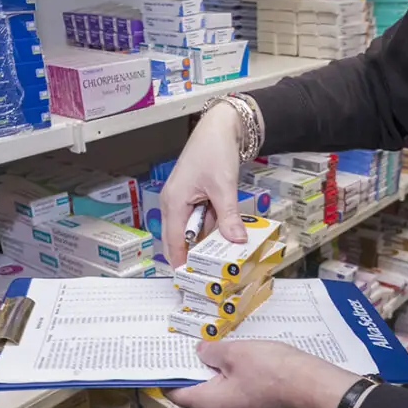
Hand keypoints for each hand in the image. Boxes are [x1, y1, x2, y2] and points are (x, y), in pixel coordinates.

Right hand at [161, 103, 247, 266]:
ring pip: (194, 231)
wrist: (220, 126)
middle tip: (212, 274)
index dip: (182, 262)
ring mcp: (183, 200)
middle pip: (181, 239)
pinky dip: (214, 227)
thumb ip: (228, 216)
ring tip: (226, 255)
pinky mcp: (195, 197)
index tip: (191, 280)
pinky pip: (202, 220)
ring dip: (209, 240)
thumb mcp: (223, 186)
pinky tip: (228, 232)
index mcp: (174, 202)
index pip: (173, 242)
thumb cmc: (214, 150)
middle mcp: (174, 204)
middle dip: (196, 255)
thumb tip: (235, 240)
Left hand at [167, 340, 359, 407]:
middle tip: (203, 347)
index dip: (170, 375)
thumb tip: (200, 353)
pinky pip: (242, 401)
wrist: (313, 389)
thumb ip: (212, 352)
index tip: (170, 359)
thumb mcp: (236, 352)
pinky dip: (240, 385)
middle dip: (200, 372)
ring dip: (223, 378)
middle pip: (200, 395)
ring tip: (231, 354)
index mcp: (209, 404)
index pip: (176, 393)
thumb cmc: (272, 370)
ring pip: (223, 398)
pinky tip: (252, 367)